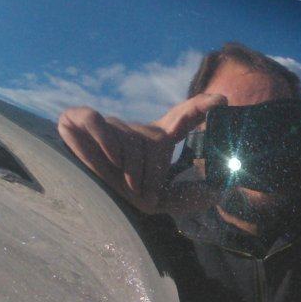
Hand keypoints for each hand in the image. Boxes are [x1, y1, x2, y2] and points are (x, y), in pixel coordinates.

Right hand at [58, 93, 225, 213]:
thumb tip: (218, 192)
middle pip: (154, 142)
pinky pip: (96, 120)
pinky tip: (107, 160)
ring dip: (128, 170)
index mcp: (157, 139)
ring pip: (128, 140)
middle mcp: (135, 128)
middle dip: (152, 173)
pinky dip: (103, 141)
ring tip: (124, 186)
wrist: (77, 196)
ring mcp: (111, 123)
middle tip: (147, 196)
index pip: (184, 115)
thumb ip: (186, 199)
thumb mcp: (157, 200)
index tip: (222, 101)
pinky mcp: (80, 119)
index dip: (202, 105)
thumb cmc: (121, 196)